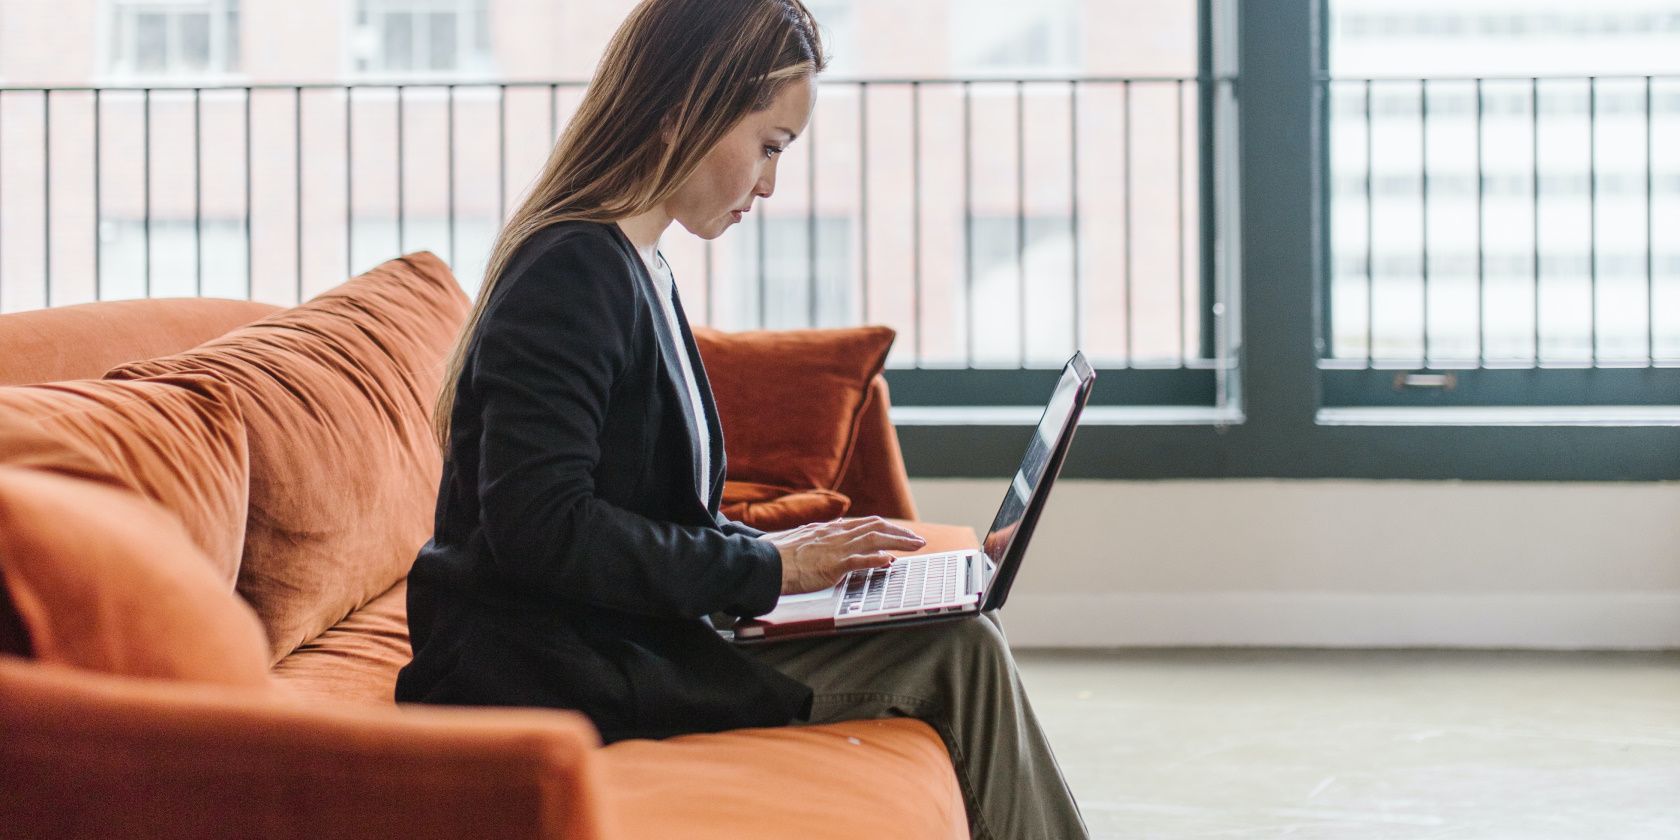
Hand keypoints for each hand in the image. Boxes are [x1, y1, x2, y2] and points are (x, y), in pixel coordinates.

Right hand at [763, 516, 926, 595]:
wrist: (764, 562)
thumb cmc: (778, 555)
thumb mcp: (802, 541)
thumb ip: (820, 538)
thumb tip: (833, 534)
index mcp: (830, 530)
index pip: (866, 524)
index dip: (887, 528)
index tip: (901, 533)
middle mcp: (836, 535)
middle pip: (877, 528)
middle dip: (901, 533)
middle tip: (919, 541)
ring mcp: (835, 549)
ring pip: (875, 540)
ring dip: (899, 542)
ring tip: (917, 547)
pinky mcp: (832, 565)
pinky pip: (859, 560)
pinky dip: (877, 559)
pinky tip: (891, 561)